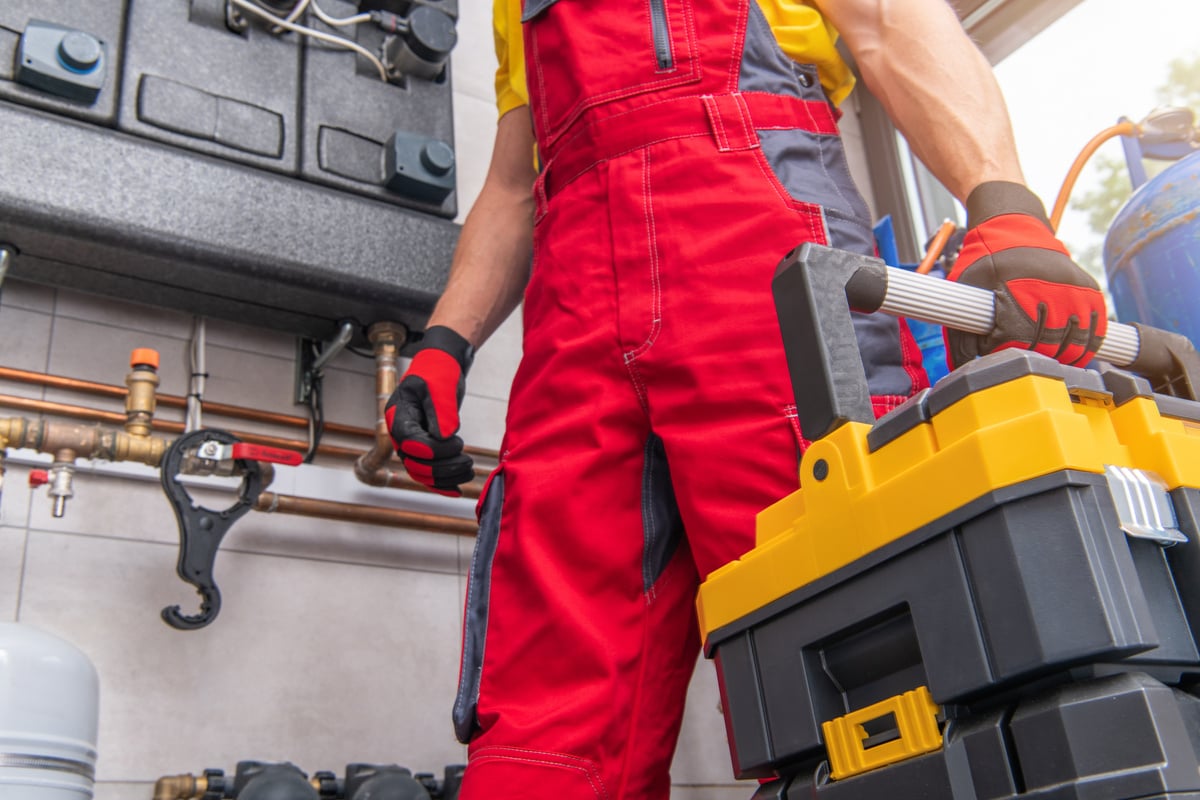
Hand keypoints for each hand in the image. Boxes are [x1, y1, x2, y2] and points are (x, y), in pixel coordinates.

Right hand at [385, 326, 474, 495]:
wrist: (441, 367)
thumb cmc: (438, 371)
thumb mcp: (440, 385)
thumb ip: (441, 410)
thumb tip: (445, 436)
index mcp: (399, 416)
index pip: (410, 444)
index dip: (433, 451)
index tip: (457, 443)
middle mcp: (401, 433)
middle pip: (415, 464)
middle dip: (442, 468)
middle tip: (468, 462)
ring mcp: (411, 443)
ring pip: (422, 473)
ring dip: (445, 478)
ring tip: (469, 471)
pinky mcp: (425, 448)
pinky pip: (428, 473)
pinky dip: (442, 483)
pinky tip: (457, 490)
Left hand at [944, 181, 1106, 369]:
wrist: (1015, 228)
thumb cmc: (985, 262)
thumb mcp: (964, 290)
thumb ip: (960, 331)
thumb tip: (962, 369)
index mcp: (1016, 287)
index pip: (1016, 341)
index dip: (1005, 354)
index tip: (996, 353)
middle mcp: (1049, 287)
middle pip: (1047, 346)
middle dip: (1032, 359)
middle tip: (1020, 361)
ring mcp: (1073, 288)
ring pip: (1075, 343)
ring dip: (1061, 359)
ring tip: (1046, 362)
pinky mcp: (1089, 290)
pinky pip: (1096, 329)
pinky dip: (1086, 347)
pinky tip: (1073, 354)